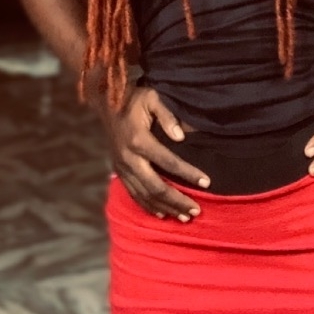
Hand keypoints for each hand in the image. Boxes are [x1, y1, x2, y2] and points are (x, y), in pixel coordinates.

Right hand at [99, 85, 210, 220]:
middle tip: (197, 211)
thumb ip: (167, 115)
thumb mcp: (152, 97)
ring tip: (185, 217)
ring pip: (144, 195)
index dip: (189, 173)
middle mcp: (129, 158)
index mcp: (139, 140)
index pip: (169, 162)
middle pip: (156, 187)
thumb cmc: (134, 98)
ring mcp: (122, 167)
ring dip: (166, 208)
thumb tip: (181, 137)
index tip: (207, 182)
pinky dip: (148, 206)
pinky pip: (133, 194)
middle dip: (177, 201)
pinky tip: (162, 214)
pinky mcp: (118, 171)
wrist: (105, 103)